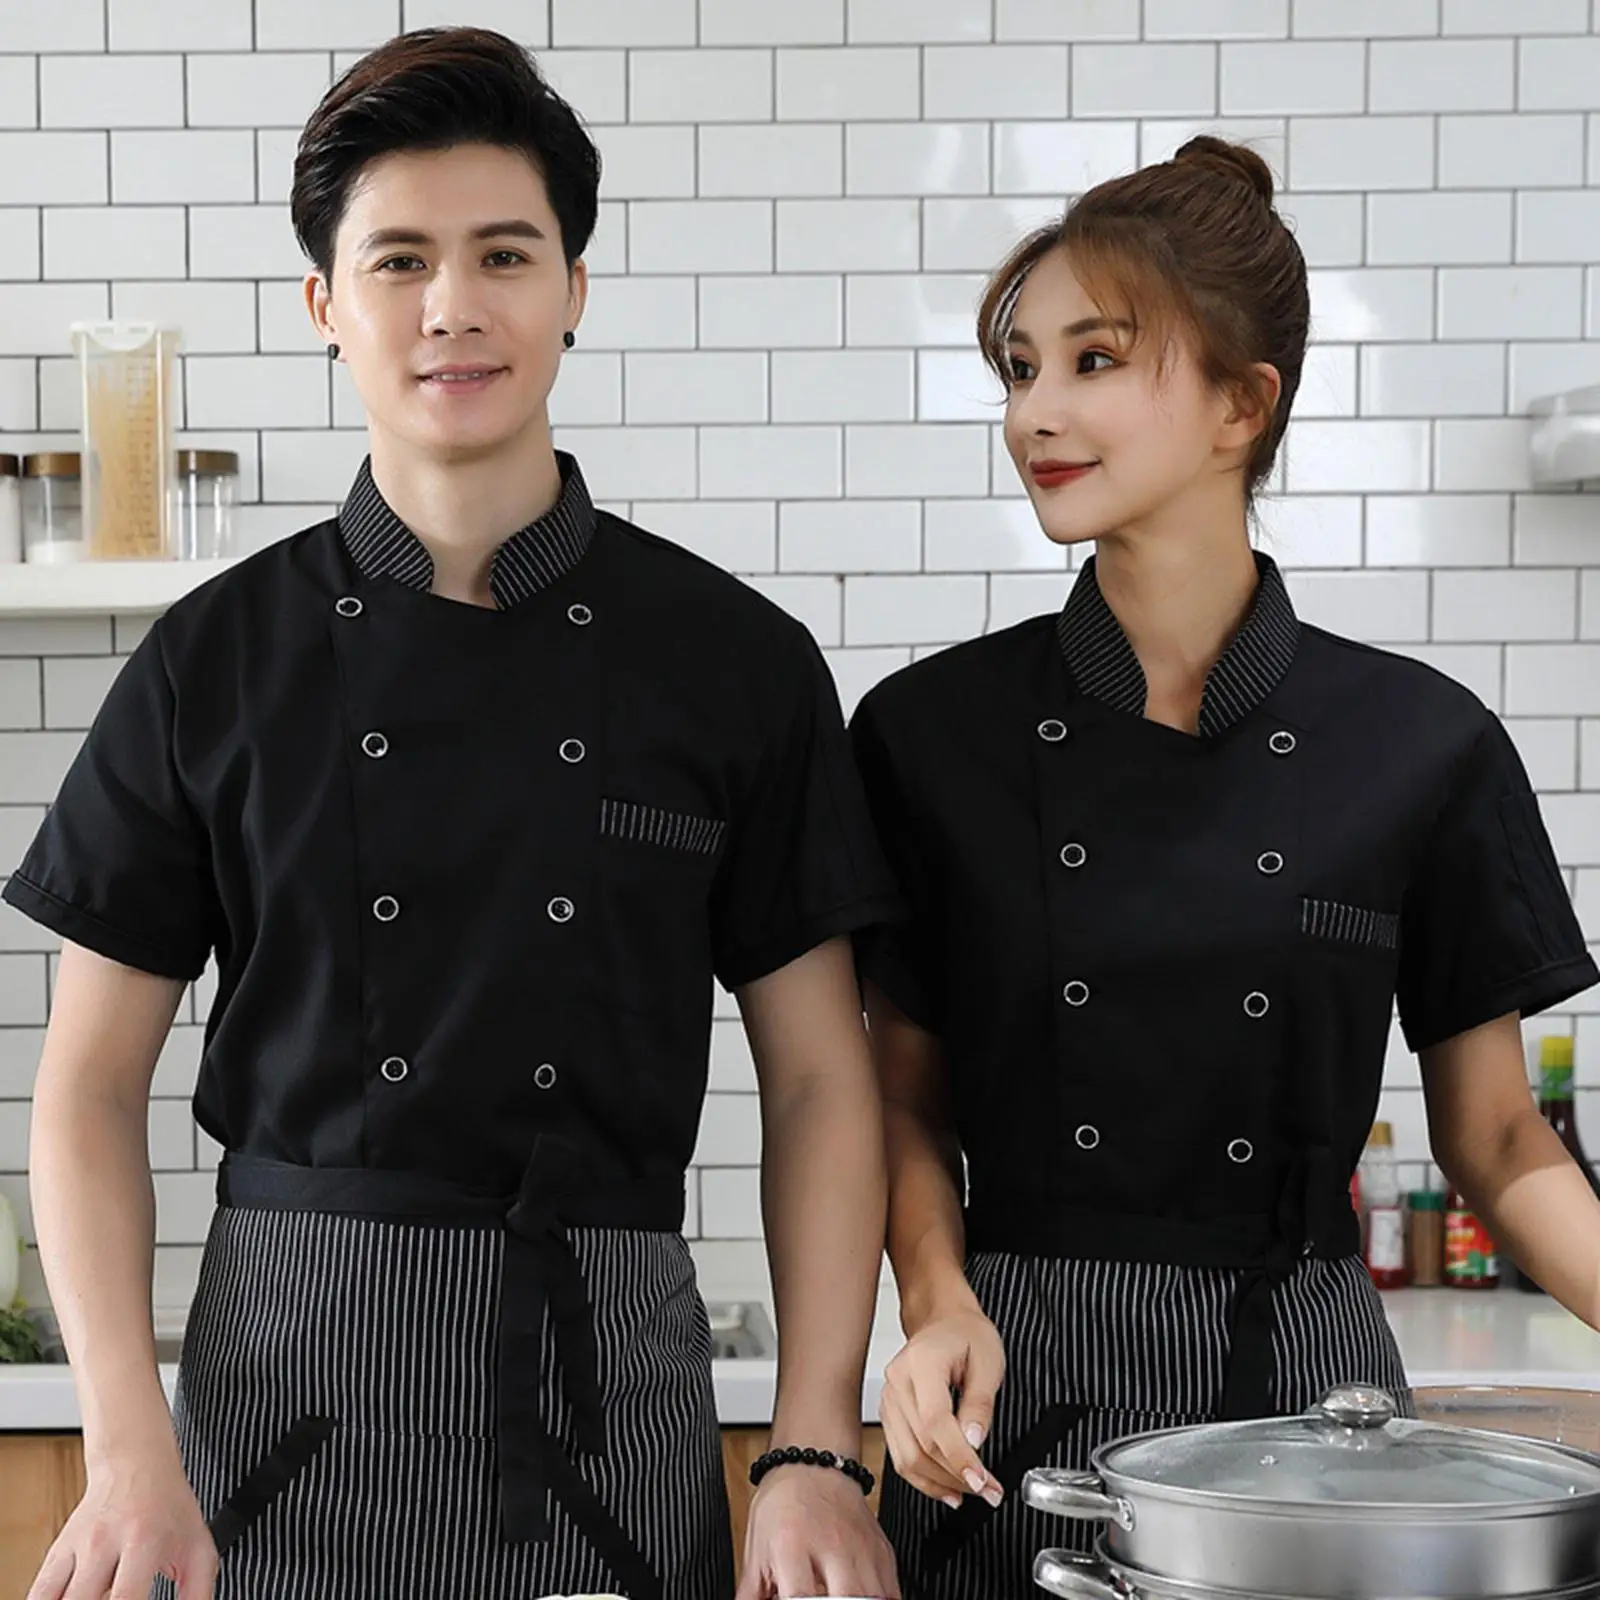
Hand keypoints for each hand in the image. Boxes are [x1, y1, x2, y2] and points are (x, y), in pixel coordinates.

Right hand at [28, 1450, 216, 1599]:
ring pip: (51, 1599)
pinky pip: (38, 1594)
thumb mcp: (198, 1546)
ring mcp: (75, 1546)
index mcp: (143, 1540)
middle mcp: (103, 1542)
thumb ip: (198, 1593)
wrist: (136, 1463)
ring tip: (99, 1598)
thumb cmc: (170, 1507)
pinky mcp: (55, 1552)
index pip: (125, 1599)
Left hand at [738, 1464, 899, 1598]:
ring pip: (874, 1597)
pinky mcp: (882, 1551)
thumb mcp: (756, 1547)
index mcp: (791, 1544)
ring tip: (839, 1597)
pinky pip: (892, 1592)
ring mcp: (861, 1548)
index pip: (801, 1596)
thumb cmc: (783, 1503)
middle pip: (848, 1598)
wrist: (813, 1464)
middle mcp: (831, 1545)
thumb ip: (751, 1592)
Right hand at [879, 1305, 1005, 1509]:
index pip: (934, 1421)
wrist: (945, 1321)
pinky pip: (901, 1454)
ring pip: (907, 1457)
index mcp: (922, 1363)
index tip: (981, 1480)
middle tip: (989, 1491)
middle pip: (921, 1444)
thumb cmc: (967, 1335)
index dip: (958, 1456)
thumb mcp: (989, 1361)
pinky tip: (946, 1488)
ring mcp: (889, 1398)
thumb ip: (980, 1404)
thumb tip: (973, 1442)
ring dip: (940, 1483)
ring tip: (971, 1492)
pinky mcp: (890, 1414)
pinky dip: (924, 1477)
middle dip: (956, 1475)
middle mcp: (898, 1381)